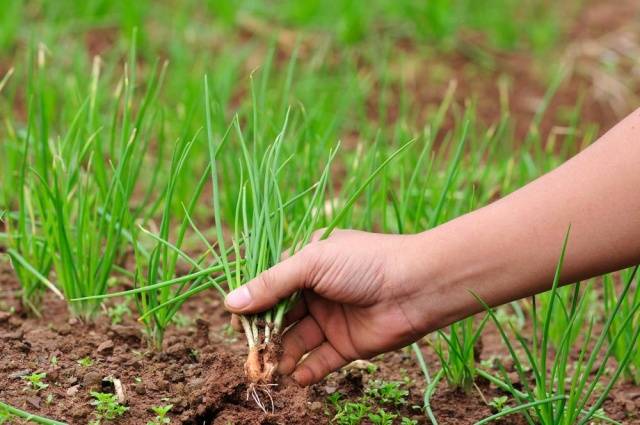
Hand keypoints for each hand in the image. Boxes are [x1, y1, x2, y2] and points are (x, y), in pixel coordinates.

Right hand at [224, 229, 431, 385]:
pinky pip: (320, 360)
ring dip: (282, 355)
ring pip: (297, 340)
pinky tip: (296, 377)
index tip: (236, 324)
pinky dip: (307, 370)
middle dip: (265, 335)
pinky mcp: (347, 344)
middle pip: (280, 316)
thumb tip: (230, 303)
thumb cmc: (363, 263)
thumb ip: (271, 284)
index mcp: (308, 263)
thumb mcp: (312, 263)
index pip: (270, 285)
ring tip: (271, 369)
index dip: (252, 304)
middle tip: (252, 354)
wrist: (415, 286)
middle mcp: (317, 291)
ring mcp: (332, 318)